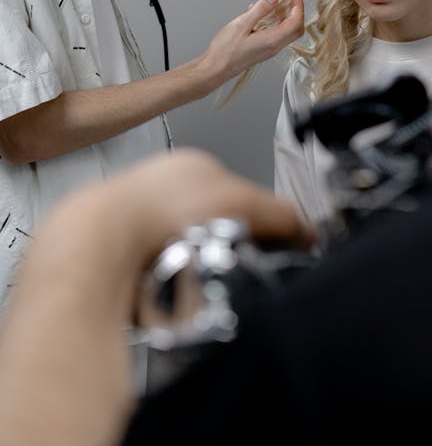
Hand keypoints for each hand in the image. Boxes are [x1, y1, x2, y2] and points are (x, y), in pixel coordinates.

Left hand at [0, 149, 315, 445]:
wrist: (97, 247)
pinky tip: (172, 294)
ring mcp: (137, 222)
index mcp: (191, 166)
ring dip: (199, 270)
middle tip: (237, 267)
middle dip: (229, 246)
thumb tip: (306, 233)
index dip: (261, 221)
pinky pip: (161, 280)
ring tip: (201, 284)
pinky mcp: (120, 259)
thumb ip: (282, 215)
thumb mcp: (243, 202)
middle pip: (215, 222)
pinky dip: (171, 290)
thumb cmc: (158, 210)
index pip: (241, 192)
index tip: (272, 245)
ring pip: (187, 253)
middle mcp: (161, 189)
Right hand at [199, 0, 304, 89]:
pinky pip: (276, 34)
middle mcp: (274, 46)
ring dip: (285, 16)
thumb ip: (260, 10)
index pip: (295, 22)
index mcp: (272, 40)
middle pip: (296, 28)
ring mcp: (270, 49)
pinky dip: (274, 22)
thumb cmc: (225, 50)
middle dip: (296, 11)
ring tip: (274, 3)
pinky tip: (260, 15)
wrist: (216, 68)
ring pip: (286, 31)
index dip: (298, 6)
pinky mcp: (264, 50)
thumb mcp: (241, 24)